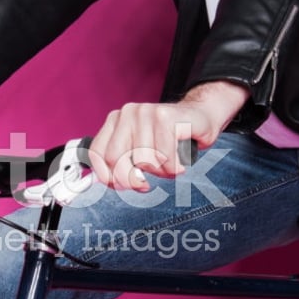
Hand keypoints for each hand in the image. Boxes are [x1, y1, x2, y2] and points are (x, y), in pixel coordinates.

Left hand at [87, 81, 247, 190]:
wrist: (201, 117)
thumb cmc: (170, 139)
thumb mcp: (140, 151)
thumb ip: (121, 164)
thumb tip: (105, 182)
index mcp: (115, 121)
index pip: (97, 154)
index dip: (108, 177)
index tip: (123, 186)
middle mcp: (127, 113)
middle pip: (116, 159)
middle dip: (132, 179)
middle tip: (145, 184)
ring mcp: (145, 112)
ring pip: (143, 160)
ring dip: (160, 172)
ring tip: (169, 164)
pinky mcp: (165, 117)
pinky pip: (164, 157)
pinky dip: (173, 167)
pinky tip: (179, 161)